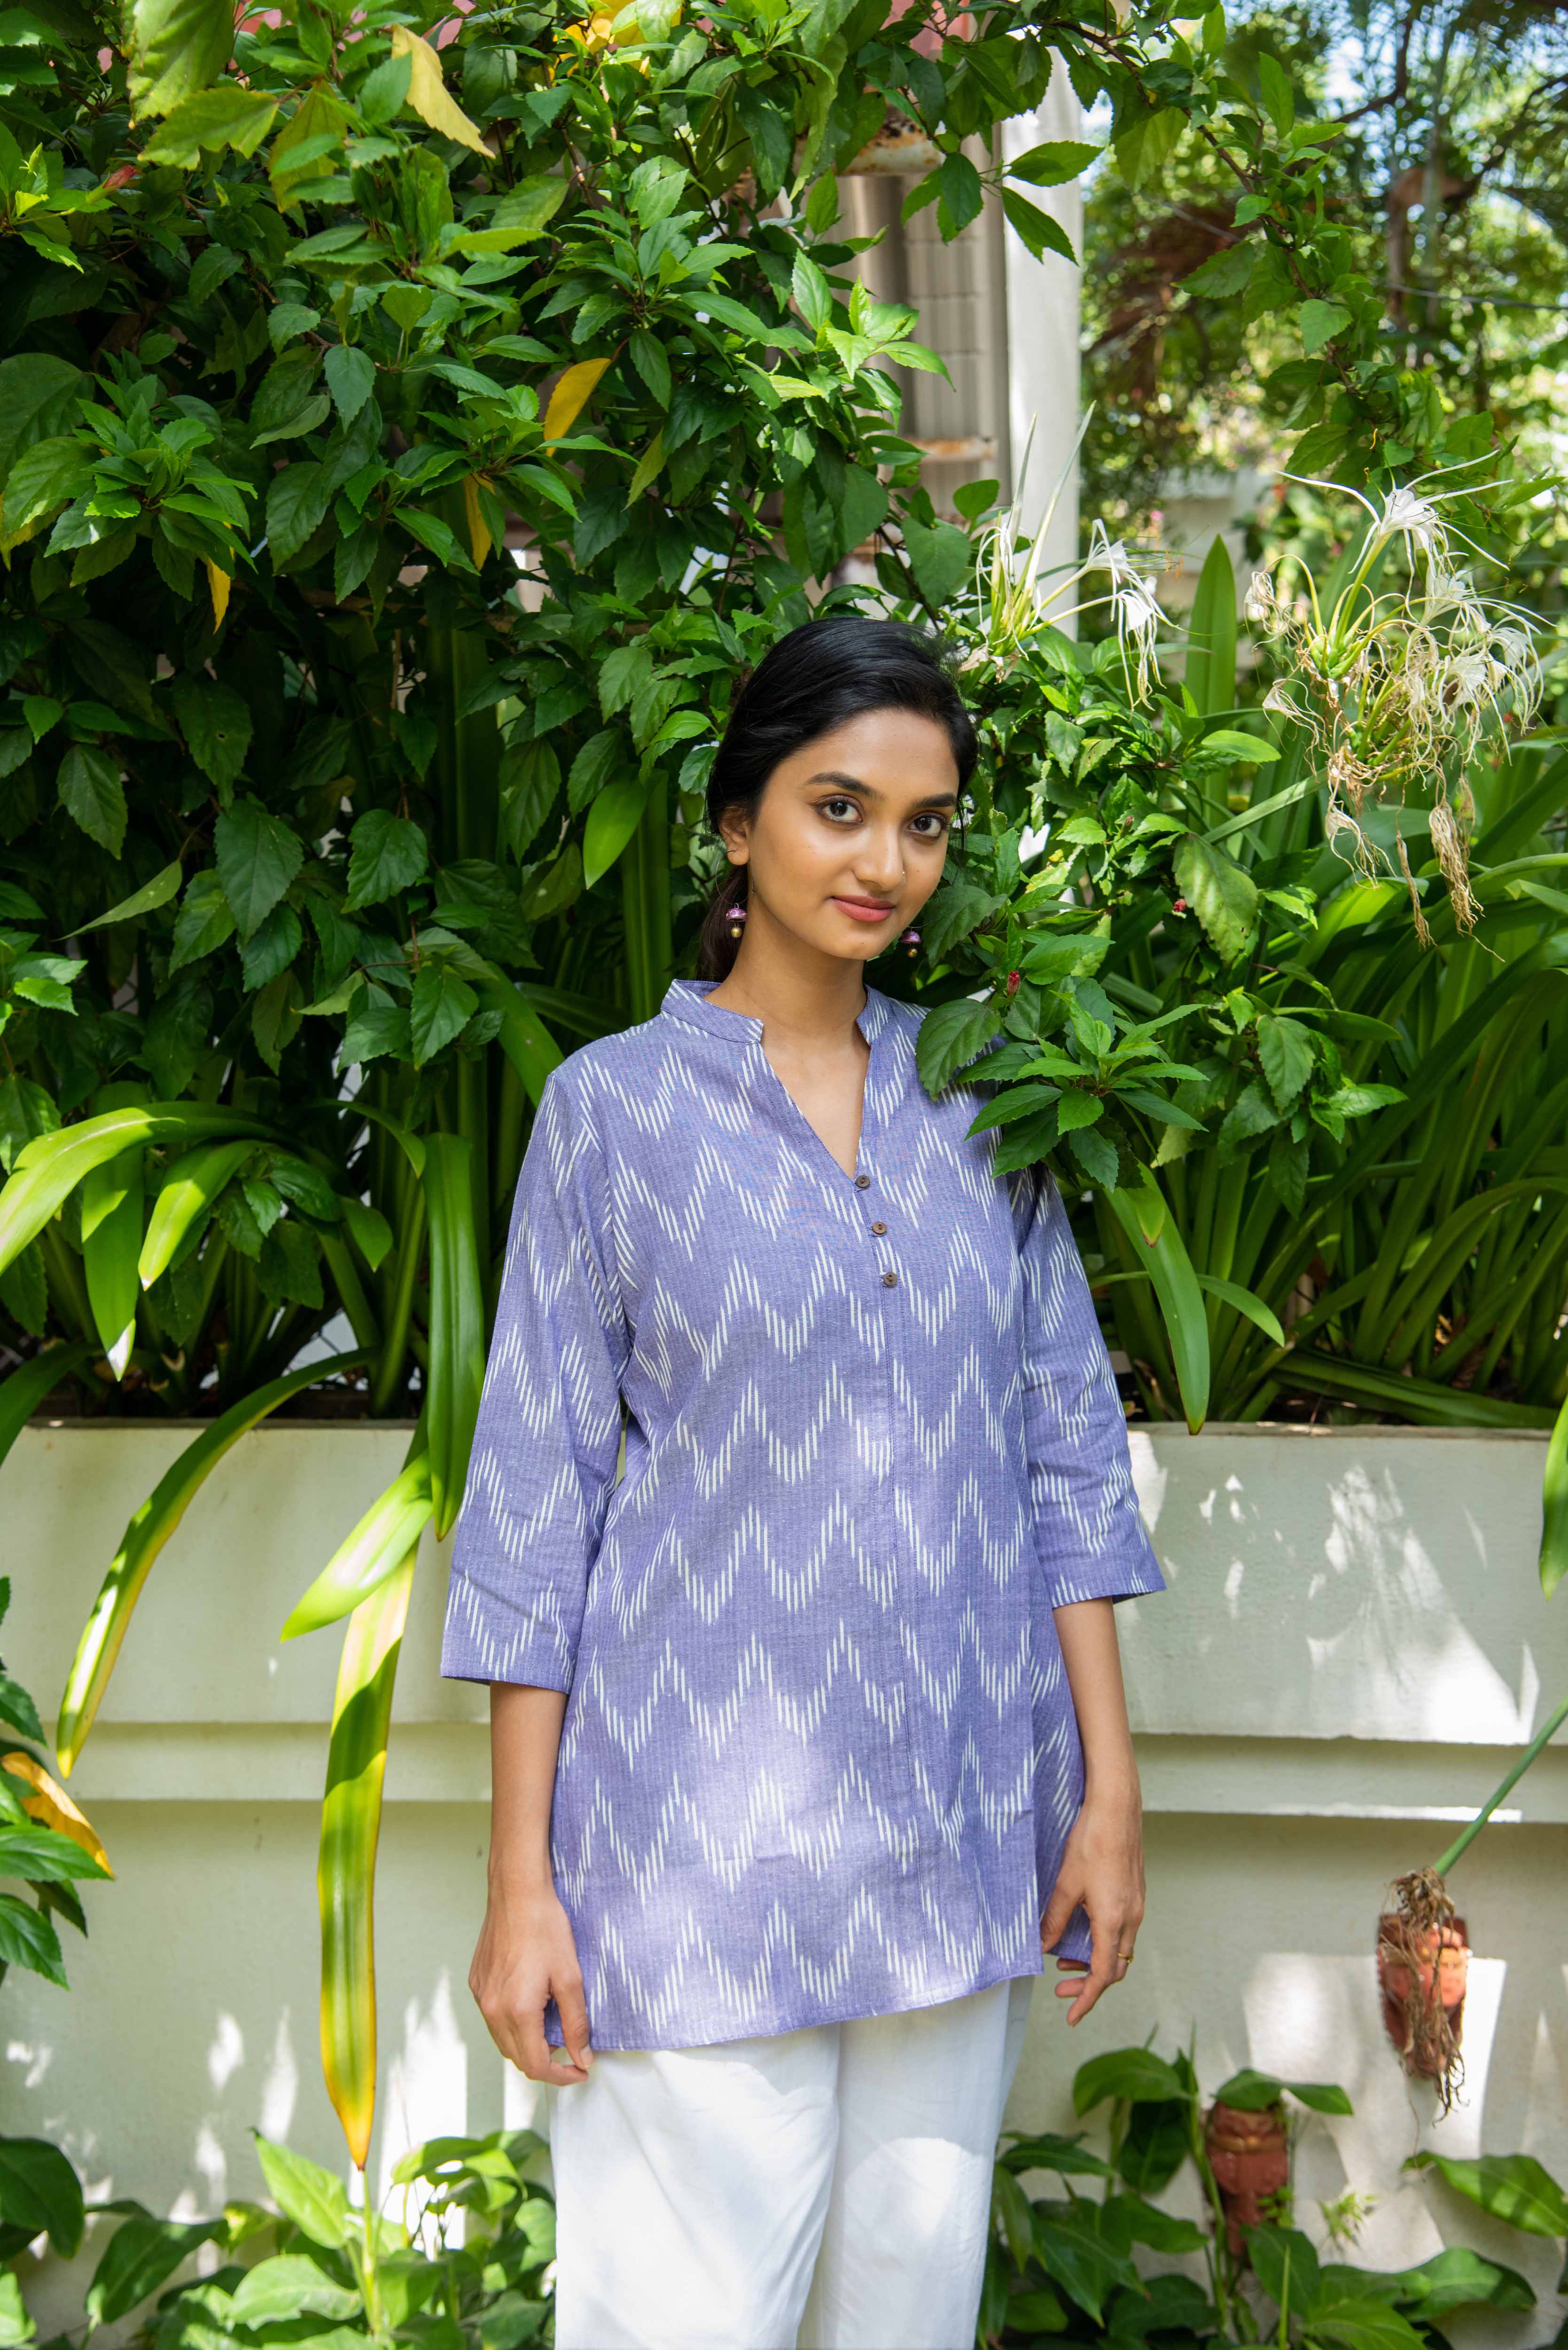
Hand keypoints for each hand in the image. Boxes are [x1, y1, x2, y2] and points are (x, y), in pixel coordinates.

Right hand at [469, 1878, 594, 2083]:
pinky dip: (513, 2025)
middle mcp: (492, 2010)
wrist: (517, 1893)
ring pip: (503, 2041)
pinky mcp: (476, 1984)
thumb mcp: (570, 1977)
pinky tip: (532, 2006)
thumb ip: (576, 2023)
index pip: (536, 2065)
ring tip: (553, 2027)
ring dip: (528, 2045)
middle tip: (572, 2051)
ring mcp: (481, 1997)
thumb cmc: (545, 1928)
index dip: (561, 2075)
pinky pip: (493, 2019)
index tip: (581, 2069)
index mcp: (517, 2011)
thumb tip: (582, 2057)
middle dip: (546, 2063)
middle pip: (517, 2058)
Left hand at [1038, 1784, 1145, 2025]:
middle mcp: (1131, 1917)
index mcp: (1114, 1921)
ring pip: (1120, 1949)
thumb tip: (1042, 1948)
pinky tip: (1082, 1931)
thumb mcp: (1065, 1885)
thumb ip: (1055, 1920)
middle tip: (1061, 1988)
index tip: (1071, 2016)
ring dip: (1095, 1961)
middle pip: (1115, 1967)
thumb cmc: (1091, 1841)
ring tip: (1065, 1959)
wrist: (1116, 1807)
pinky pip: (1122, 1929)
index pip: (1103, 1976)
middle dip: (1089, 1983)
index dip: (1087, 1999)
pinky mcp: (1134, 1892)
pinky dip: (1103, 1941)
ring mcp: (1136, 1905)